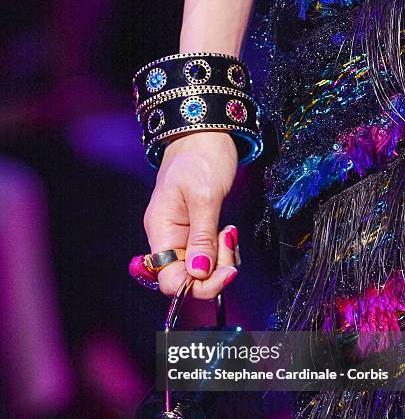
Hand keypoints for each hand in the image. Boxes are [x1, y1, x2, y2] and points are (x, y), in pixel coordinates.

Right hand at [142, 131, 238, 297]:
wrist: (205, 133)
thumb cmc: (201, 156)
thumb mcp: (204, 197)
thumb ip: (203, 239)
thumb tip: (200, 274)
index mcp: (160, 231)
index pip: (170, 280)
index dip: (197, 285)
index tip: (225, 271)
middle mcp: (167, 238)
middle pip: (188, 278)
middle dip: (214, 271)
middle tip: (230, 244)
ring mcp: (181, 235)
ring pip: (201, 269)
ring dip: (221, 260)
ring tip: (230, 233)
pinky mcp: (196, 231)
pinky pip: (208, 255)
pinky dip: (223, 251)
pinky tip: (228, 233)